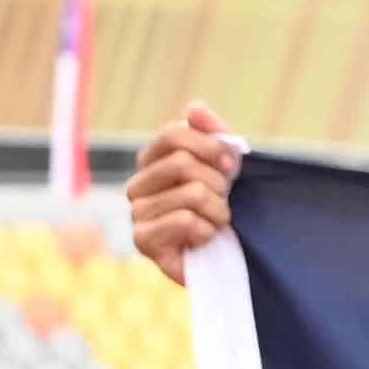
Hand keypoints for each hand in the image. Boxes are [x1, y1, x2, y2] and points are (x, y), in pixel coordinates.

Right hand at [128, 103, 244, 286]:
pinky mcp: (143, 240)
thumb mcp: (225, 168)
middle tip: (223, 203)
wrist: (226, 261)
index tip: (233, 167)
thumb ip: (212, 135)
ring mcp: (136, 213)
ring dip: (218, 212)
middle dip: (217, 184)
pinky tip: (203, 241)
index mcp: (151, 162)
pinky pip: (185, 220)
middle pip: (181, 162)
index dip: (210, 146)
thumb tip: (195, 107)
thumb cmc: (221, 210)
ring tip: (215, 224)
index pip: (172, 133)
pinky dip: (207, 232)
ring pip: (191, 193)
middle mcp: (136, 185)